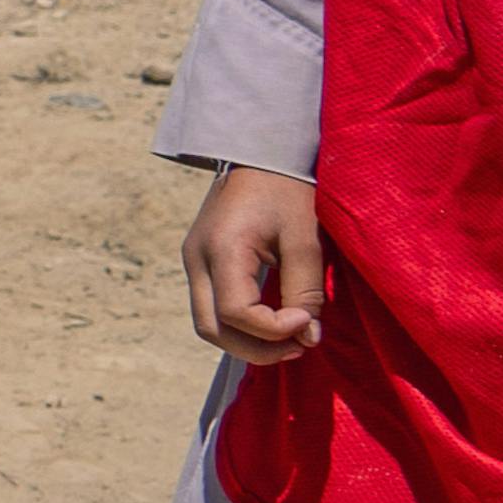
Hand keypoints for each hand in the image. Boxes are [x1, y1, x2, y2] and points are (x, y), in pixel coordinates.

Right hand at [187, 167, 329, 362]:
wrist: (260, 154)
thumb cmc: (287, 191)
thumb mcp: (305, 239)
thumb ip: (305, 291)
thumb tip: (308, 338)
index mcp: (221, 249)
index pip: (236, 313)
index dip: (275, 329)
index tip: (309, 320)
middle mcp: (196, 259)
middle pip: (211, 329)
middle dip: (256, 348)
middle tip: (299, 346)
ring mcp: (193, 261)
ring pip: (207, 325)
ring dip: (247, 341)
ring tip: (289, 339)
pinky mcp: (201, 262)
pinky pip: (212, 308)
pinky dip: (241, 325)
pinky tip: (273, 322)